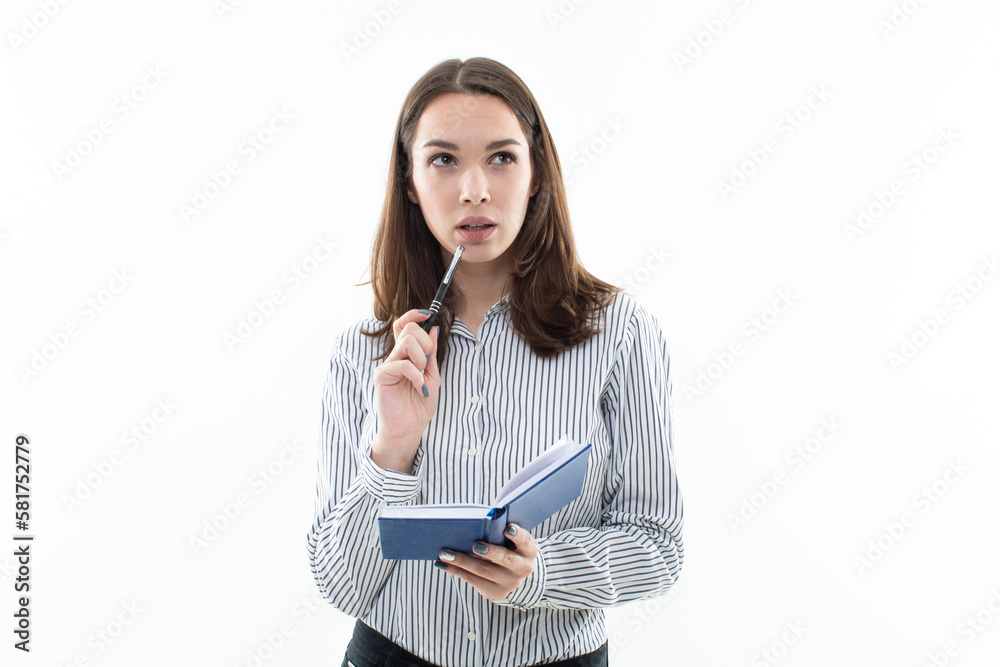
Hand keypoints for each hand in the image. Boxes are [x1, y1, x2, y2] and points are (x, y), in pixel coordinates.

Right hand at [371, 310, 439, 469]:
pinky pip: (401, 364)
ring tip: (422, 375)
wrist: (409, 429)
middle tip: (427, 362)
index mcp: (407, 355)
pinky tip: (419, 387)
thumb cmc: (419, 405)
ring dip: (421, 357)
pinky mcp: (382, 376)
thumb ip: (432, 354)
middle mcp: (395, 356)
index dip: (414, 316)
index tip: (428, 314)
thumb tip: (434, 329)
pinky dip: (415, 374)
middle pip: (407, 329)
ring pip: (405, 342)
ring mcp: (387, 365)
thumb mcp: (432, 376)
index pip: (404, 326)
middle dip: (425, 341)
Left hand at [435, 524, 538, 600]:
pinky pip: (474, 581)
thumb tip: (483, 517)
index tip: (506, 528)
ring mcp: (510, 583)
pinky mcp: (496, 592)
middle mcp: (523, 568)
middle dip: (489, 552)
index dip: (517, 535)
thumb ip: (501, 529)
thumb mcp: (511, 537)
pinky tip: (443, 564)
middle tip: (474, 544)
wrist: (515, 571)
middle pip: (504, 559)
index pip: (525, 541)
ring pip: (484, 571)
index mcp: (529, 550)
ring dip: (462, 562)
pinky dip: (457, 571)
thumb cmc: (508, 544)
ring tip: (445, 553)